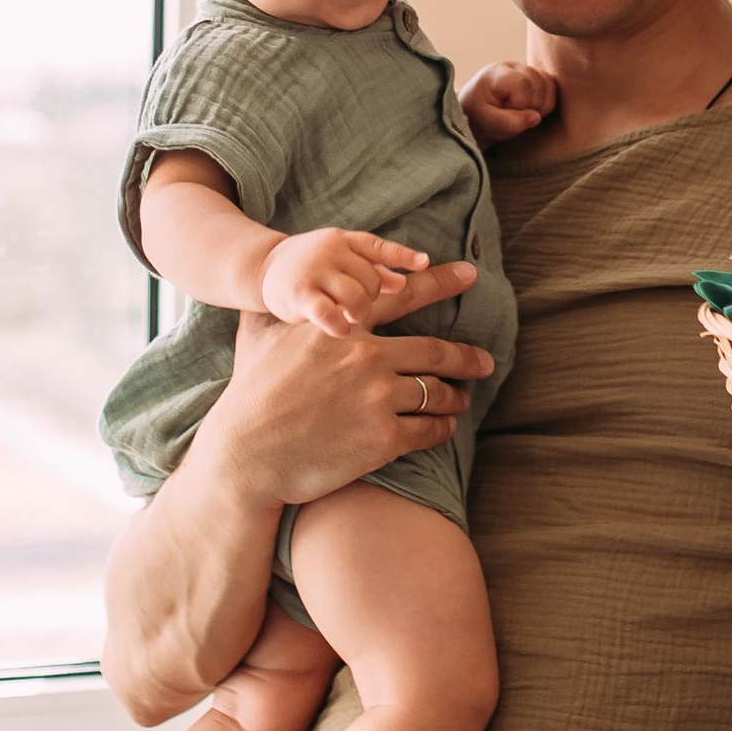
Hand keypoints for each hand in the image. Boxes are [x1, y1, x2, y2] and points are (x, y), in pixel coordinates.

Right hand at [217, 292, 495, 503]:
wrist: (246, 456)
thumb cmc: (250, 395)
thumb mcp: (258, 336)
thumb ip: (277, 308)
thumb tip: (270, 282)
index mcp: (340, 327)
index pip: (400, 296)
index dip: (439, 281)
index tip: (470, 274)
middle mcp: (363, 356)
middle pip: (435, 351)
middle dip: (467, 358)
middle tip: (485, 362)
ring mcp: (375, 398)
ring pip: (436, 393)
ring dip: (455, 397)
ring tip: (460, 400)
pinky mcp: (383, 439)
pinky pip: (429, 430)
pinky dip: (441, 429)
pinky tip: (443, 429)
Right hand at [259, 225, 431, 334]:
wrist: (260, 270)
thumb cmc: (309, 270)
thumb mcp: (339, 260)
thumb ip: (370, 269)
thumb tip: (404, 282)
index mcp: (343, 241)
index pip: (378, 247)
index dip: (403, 255)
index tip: (425, 263)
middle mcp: (331, 251)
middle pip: (371, 278)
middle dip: (371, 297)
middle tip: (358, 309)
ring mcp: (315, 272)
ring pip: (357, 296)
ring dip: (359, 312)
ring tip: (350, 320)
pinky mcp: (300, 296)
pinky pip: (329, 313)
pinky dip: (340, 324)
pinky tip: (340, 331)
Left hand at [463, 59, 556, 147]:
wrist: (476, 111)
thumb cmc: (480, 116)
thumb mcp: (488, 123)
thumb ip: (509, 123)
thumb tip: (536, 117)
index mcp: (497, 73)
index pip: (522, 84)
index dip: (520, 104)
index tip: (505, 112)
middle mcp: (513, 66)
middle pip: (539, 83)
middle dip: (531, 105)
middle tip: (513, 114)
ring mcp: (525, 69)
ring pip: (549, 84)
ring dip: (541, 105)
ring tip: (522, 112)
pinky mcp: (535, 77)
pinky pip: (552, 87)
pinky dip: (547, 102)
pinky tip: (532, 109)